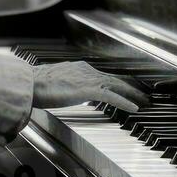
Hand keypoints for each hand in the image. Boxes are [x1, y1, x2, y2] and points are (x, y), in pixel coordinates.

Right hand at [31, 61, 150, 112]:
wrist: (31, 83)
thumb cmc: (38, 84)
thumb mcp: (58, 82)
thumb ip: (69, 85)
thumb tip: (72, 90)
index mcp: (81, 68)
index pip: (105, 75)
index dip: (120, 82)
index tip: (130, 87)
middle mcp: (87, 71)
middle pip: (116, 79)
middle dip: (132, 87)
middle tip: (145, 94)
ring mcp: (88, 79)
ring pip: (117, 86)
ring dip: (133, 95)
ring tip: (145, 102)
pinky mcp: (87, 90)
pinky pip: (111, 96)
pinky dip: (124, 102)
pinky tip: (134, 108)